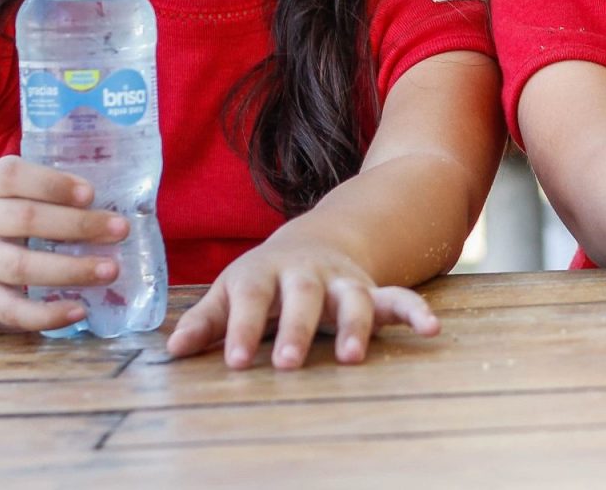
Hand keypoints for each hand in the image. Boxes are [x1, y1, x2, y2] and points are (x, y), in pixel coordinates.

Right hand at [0, 155, 126, 330]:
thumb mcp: (9, 191)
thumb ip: (48, 190)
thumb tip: (117, 200)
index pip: (13, 176)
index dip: (53, 184)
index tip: (90, 193)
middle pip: (25, 219)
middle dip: (77, 225)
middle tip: (121, 229)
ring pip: (21, 267)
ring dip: (70, 270)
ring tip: (110, 269)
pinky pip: (11, 311)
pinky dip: (45, 315)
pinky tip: (79, 311)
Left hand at [168, 241, 439, 369]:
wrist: (315, 240)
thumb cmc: (263, 278)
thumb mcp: (231, 291)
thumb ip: (206, 321)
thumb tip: (173, 351)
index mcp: (265, 272)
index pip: (251, 299)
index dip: (244, 329)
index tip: (238, 362)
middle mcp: (307, 273)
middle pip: (303, 296)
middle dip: (298, 329)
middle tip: (288, 364)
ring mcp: (343, 280)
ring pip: (353, 297)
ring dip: (354, 325)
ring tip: (352, 358)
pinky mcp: (372, 289)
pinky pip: (399, 297)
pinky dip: (416, 312)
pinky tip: (432, 330)